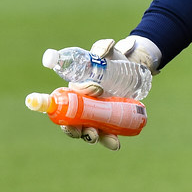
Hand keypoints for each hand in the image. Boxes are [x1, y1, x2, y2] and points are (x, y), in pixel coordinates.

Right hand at [61, 36, 160, 150]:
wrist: (132, 66)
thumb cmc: (112, 58)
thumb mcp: (107, 51)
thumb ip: (102, 47)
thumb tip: (101, 53)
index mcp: (74, 90)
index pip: (61, 105)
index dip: (59, 115)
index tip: (64, 121)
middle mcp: (82, 105)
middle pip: (74, 123)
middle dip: (78, 130)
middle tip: (87, 131)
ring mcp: (96, 113)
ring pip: (90, 129)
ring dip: (93, 137)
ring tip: (100, 138)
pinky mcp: (110, 119)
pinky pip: (108, 132)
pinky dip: (110, 139)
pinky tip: (116, 144)